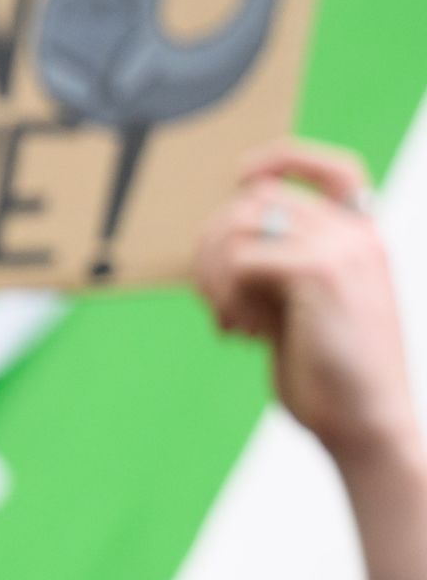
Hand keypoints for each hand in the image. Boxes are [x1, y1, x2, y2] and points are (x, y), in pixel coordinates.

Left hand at [195, 140, 417, 470]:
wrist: (366, 422)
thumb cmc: (330, 374)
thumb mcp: (306, 310)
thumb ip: (280, 268)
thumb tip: (216, 239)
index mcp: (363, 239)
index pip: (334, 168)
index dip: (283, 158)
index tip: (242, 175)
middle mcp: (358, 234)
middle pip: (258, 198)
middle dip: (214, 243)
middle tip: (214, 299)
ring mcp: (342, 249)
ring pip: (241, 223)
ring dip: (213, 271)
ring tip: (227, 317)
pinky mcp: (319, 273)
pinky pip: (241, 259)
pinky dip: (226, 296)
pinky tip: (244, 334)